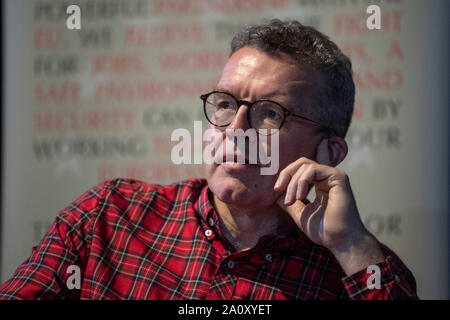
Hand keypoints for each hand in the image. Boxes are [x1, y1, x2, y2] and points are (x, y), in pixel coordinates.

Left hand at [274, 139, 384, 274]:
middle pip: (301, 163)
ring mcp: (333, 176)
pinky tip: (300, 197)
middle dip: (286, 174)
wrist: (340, 241)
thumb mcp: (300, 213)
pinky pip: (313, 170)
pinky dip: (302, 181)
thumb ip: (290, 202)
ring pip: (305, 166)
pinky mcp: (338, 177)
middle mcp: (326, 177)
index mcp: (319, 184)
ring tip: (291, 200)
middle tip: (278, 189)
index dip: (286, 174)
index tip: (276, 189)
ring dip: (293, 182)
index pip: (301, 169)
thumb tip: (277, 194)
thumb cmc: (324, 230)